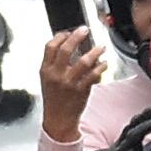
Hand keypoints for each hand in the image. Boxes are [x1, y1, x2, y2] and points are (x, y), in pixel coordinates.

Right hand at [38, 27, 104, 143]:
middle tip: (85, 30)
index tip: (69, 32)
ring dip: (94, 52)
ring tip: (101, 47)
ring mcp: (69, 83)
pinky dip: (101, 67)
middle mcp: (56, 75)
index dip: (60, 36)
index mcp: (45, 70)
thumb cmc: (54, 99)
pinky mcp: (81, 90)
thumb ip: (54, 63)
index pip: (50, 47)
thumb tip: (68, 44)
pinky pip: (93, 75)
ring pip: (83, 61)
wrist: (58, 119)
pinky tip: (104, 64)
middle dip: (76, 36)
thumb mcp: (47, 79)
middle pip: (65, 50)